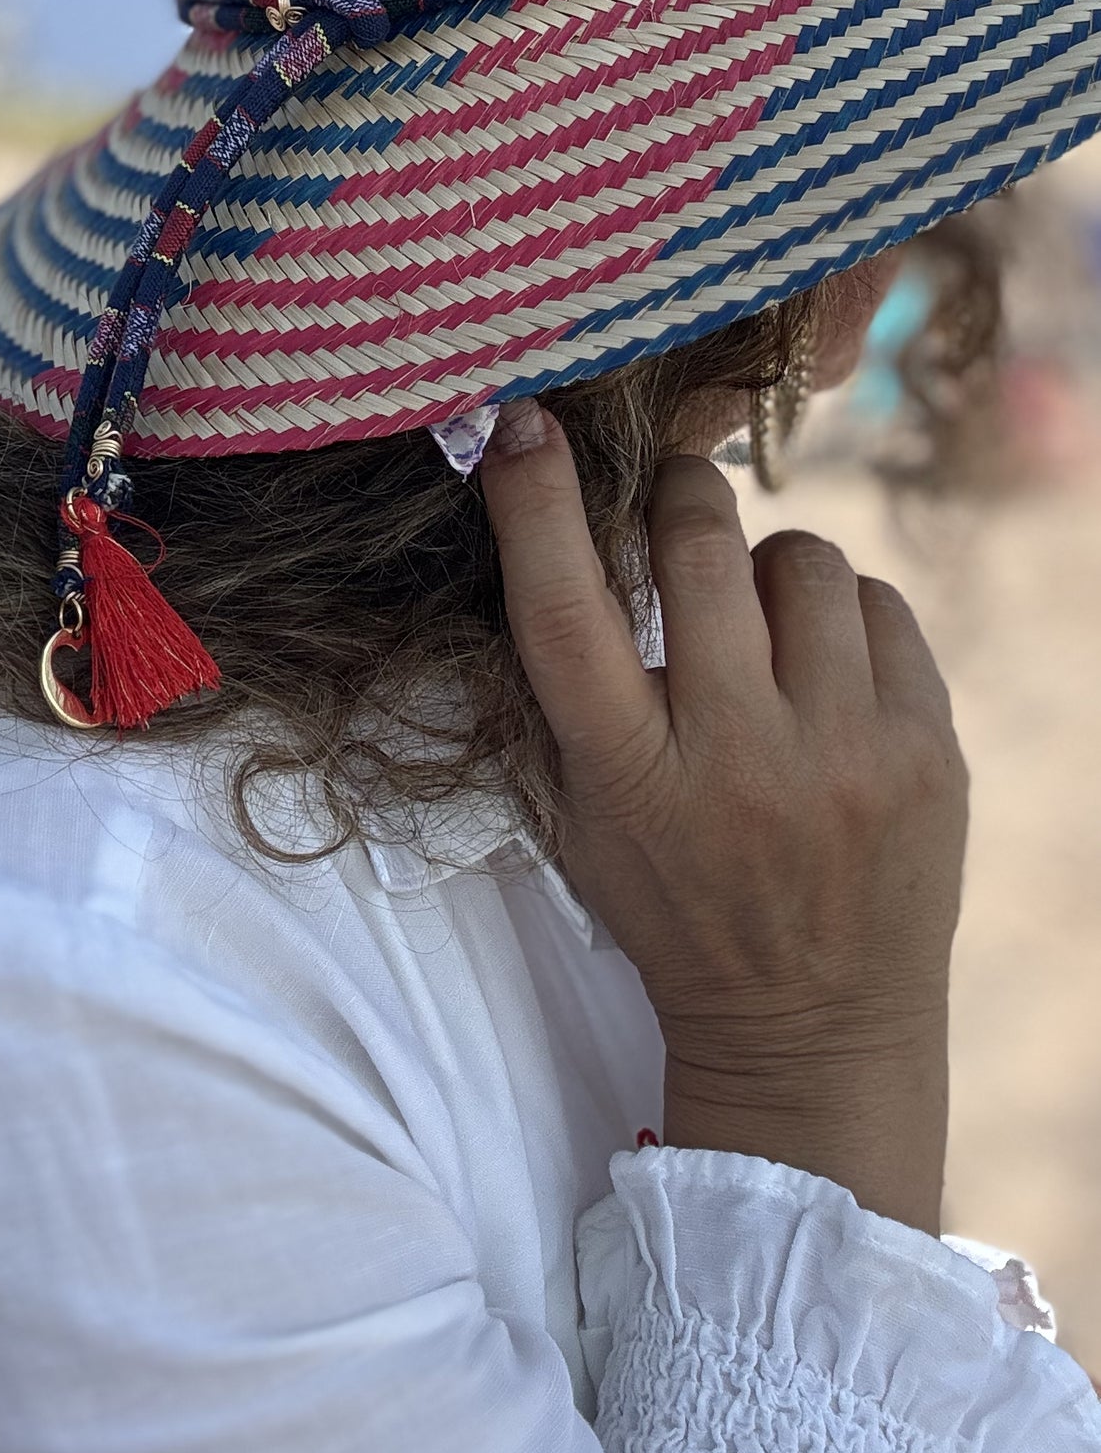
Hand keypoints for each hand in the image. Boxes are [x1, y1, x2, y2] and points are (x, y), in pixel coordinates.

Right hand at [481, 408, 967, 1232]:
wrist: (814, 1029)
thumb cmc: (675, 903)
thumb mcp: (586, 814)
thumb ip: (567, 689)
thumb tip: (538, 519)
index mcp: (629, 775)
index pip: (565, 612)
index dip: (534, 506)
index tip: (521, 423)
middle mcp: (736, 758)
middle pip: (697, 549)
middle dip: (680, 498)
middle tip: (675, 500)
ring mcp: (845, 755)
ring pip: (803, 558)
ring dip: (768, 570)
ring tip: (762, 626)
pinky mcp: (930, 754)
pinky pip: (881, 605)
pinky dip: (845, 617)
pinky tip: (827, 672)